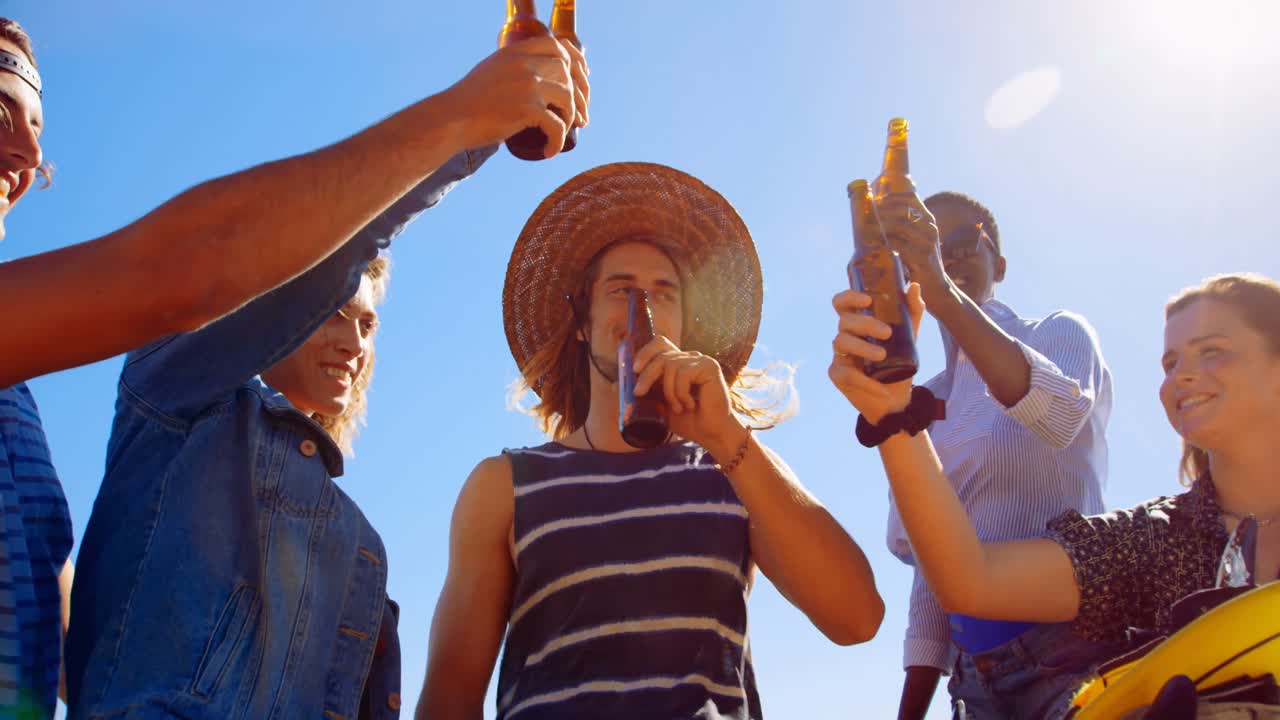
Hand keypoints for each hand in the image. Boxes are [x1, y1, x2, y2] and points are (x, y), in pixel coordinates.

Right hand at [444, 37, 590, 157]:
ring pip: (567, 97)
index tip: (582, 82)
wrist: (450, 119)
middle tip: (582, 118)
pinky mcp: (526, 109)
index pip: (558, 46)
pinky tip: (550, 151)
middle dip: (580, 96)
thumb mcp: (493, 70)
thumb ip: (513, 66)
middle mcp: (524, 63)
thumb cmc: (469, 102)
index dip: (576, 64)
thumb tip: (537, 75)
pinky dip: (557, 141)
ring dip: (570, 118)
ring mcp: (527, 84)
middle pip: (567, 73)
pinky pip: (557, 125)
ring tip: (562, 134)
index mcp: (516, 51)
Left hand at [633, 336, 743, 454]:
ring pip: (670, 365)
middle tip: (639, 394)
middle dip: (646, 375)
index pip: (660, 343)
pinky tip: (691, 405)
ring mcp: (701, 360)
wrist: (711, 434)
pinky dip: (681, 392)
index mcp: (678, 363)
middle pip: (661, 355)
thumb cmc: (688, 421)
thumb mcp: (659, 406)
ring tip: (678, 408)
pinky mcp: (710, 366)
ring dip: (669, 391)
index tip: (634, 369)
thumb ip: (643, 395)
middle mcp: (690, 358)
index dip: (645, 351)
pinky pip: (684, 373)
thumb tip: (616, 386)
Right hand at [828, 284, 924, 422]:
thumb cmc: (899, 363)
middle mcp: (845, 336)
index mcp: (857, 323)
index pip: (842, 303)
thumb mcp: (910, 336)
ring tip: (883, 357)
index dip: (849, 297)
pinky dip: (864, 380)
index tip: (867, 300)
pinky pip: (846, 373)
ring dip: (863, 348)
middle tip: (887, 333)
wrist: (897, 399)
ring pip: (841, 342)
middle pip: (844, 321)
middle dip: (865, 324)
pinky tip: (879, 386)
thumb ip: (912, 311)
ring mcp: (839, 355)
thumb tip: (913, 286)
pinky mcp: (837, 375)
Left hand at [875, 196, 949, 304]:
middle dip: (882, 209)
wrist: (937, 288)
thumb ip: (904, 227)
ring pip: (898, 225)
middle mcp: (929, 227)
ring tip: (865, 228)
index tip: (876, 198)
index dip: (891, 196)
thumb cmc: (922, 262)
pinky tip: (873, 244)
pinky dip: (882, 243)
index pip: (910, 198)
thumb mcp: (917, 240)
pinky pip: (897, 244)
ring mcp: (926, 242)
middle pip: (902, 209)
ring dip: (879, 225)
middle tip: (868, 214)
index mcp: (928, 220)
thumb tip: (880, 214)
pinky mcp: (920, 257)